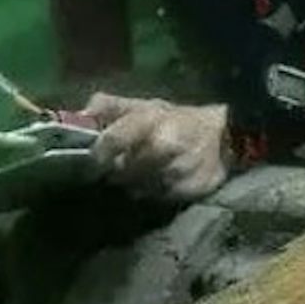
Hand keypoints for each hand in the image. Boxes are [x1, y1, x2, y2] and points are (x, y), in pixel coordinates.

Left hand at [82, 94, 231, 201]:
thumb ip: (109, 106)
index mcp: (147, 121)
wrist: (225, 138)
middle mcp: (160, 147)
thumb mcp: (145, 105)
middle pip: (119, 173)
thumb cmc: (177, 119)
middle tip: (118, 167)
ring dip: (133, 184)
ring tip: (141, 173)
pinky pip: (154, 199)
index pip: (110, 142)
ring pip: (135, 189)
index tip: (91, 163)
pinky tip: (158, 182)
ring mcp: (172, 173)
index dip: (97, 156)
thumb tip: (79, 114)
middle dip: (115, 172)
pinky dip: (151, 193)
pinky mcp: (183, 193)